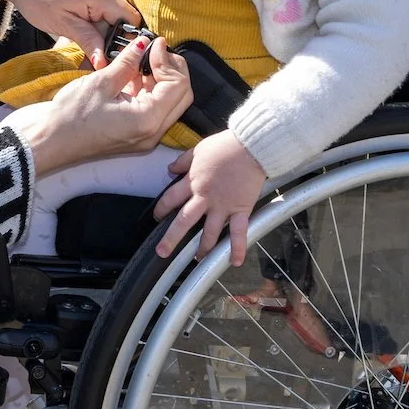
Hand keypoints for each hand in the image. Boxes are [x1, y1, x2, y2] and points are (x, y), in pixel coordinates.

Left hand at [0, 0, 136, 63]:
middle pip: (122, 13)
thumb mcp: (62, 25)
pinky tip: (81, 13)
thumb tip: (105, 62)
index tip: (107, 50)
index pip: (129, 19)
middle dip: (108, 30)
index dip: (121, 38)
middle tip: (85, 37)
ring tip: (79, 23)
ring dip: (102, 21)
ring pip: (115, 7)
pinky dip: (98, 10)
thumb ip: (88, 41)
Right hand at [11, 36, 189, 173]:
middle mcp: (153, 132)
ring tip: (141, 60)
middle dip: (172, 69)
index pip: (178, 85)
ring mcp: (146, 136)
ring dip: (161, 79)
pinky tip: (133, 76)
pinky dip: (150, 91)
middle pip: (182, 95)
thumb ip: (127, 62)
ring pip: (171, 103)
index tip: (154, 43)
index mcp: (147, 120)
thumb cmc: (70, 117)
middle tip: (155, 50)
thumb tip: (143, 44)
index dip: (168, 60)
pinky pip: (155, 110)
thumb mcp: (100, 83)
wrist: (50, 143)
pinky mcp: (136, 135)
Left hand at [153, 131, 269, 265]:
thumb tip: (170, 168)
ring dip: (203, 248)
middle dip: (172, 238)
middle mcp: (205, 197)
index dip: (161, 208)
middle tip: (162, 252)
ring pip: (209, 232)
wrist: (251, 146)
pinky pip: (238, 232)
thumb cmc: (225, 146)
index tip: (157, 216)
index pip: (171, 198)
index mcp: (193, 182)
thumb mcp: (198, 150)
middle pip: (184, 221)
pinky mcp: (241, 209)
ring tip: (198, 259)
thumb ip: (183, 161)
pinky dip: (237, 248)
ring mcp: (223, 206)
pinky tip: (234, 262)